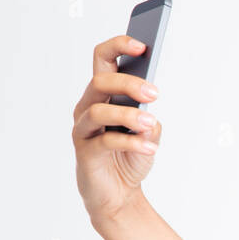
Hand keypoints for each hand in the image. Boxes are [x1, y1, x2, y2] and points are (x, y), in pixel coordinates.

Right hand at [71, 34, 163, 222]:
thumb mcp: (149, 135)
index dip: (119, 46)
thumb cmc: (131, 158)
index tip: (143, 44)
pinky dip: (131, 143)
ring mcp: (84, 129)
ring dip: (128, 115)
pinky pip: (106, 141)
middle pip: (100, 80)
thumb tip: (149, 113)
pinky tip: (149, 147)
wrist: (119, 195)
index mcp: (104, 95)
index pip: (104, 60)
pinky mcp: (86, 151)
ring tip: (150, 124)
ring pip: (99, 110)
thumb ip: (149, 120)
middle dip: (128, 82)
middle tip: (154, 93)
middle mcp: (89, 106)